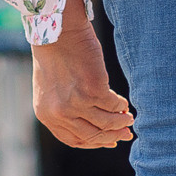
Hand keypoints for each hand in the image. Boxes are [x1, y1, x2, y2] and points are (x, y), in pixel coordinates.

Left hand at [31, 1, 132, 148]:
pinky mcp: (93, 91)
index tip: (109, 141)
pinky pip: (113, 105)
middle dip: (112, 135)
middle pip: (91, 135)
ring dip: (120, 122)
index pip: (73, 139)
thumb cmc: (55, 56)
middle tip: (126, 133)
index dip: (94, 142)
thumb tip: (93, 123)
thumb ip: (65, 108)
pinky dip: (121, 106)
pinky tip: (124, 103)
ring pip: (106, 123)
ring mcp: (76, 104)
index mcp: (47, 115)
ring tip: (129, 118)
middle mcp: (60, 113)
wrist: (57, 32)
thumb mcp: (52, 89)